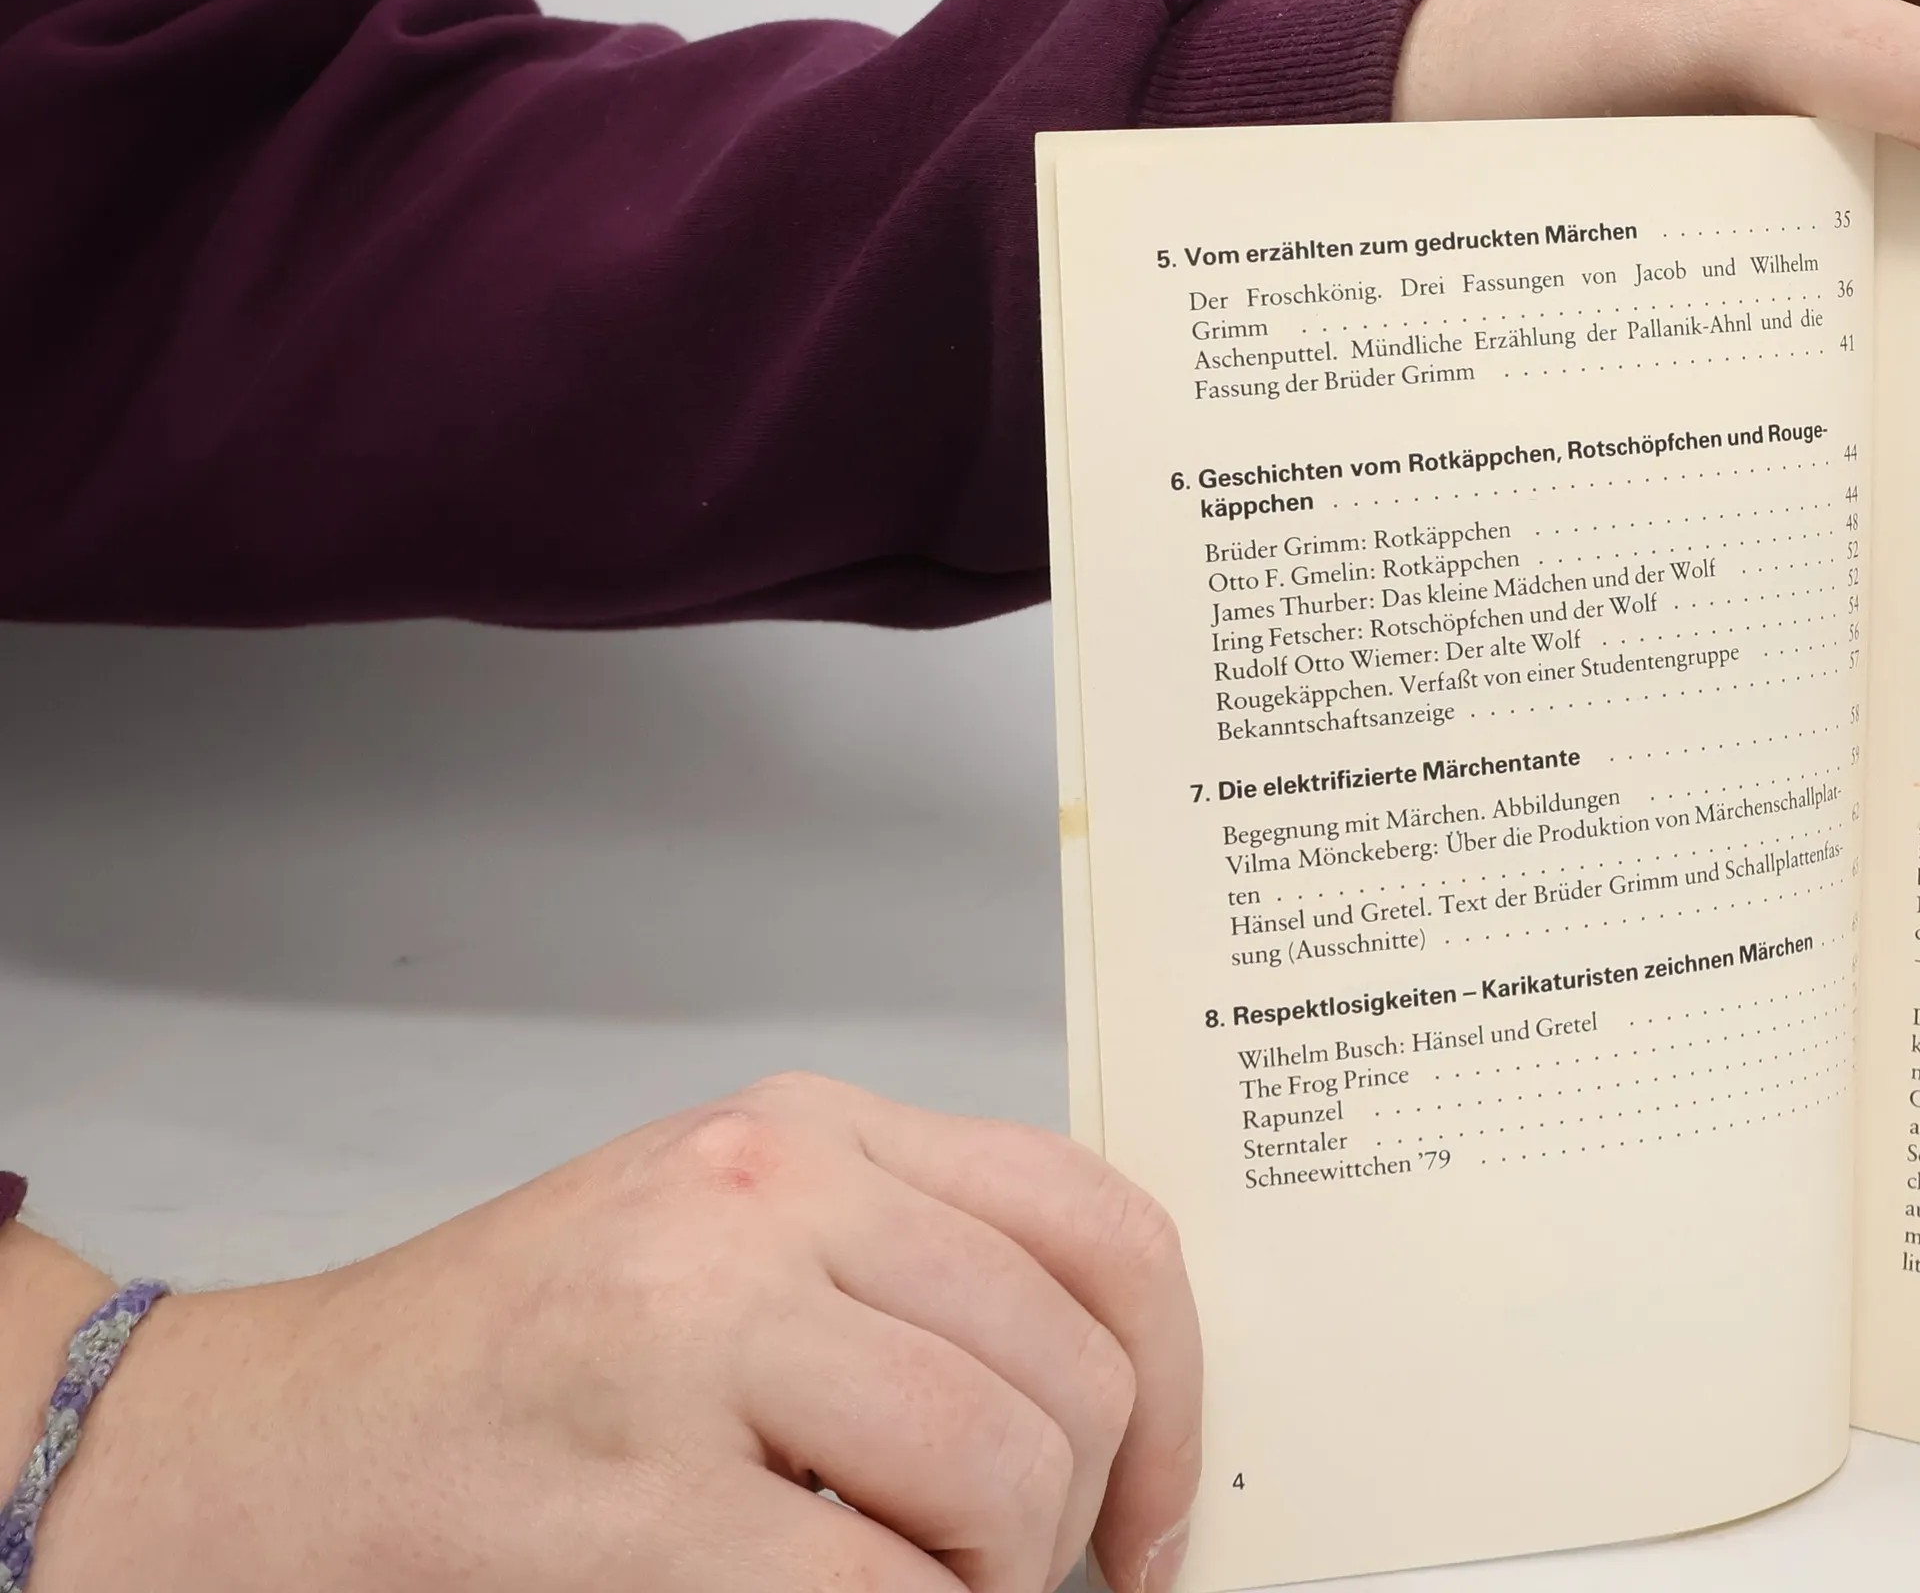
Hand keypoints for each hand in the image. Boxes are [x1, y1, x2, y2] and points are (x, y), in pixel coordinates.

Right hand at [32, 1073, 1200, 1592]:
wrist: (270, 1444)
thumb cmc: (508, 1353)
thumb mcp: (726, 1242)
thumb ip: (896, 1278)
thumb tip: (1090, 1403)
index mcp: (804, 1131)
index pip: (1089, 1219)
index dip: (1172, 1382)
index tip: (1155, 1497)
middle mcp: (764, 1196)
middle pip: (1065, 1367)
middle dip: (1076, 1515)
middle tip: (1014, 1577)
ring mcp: (697, 1329)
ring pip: (999, 1476)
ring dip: (993, 1584)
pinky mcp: (638, 1493)